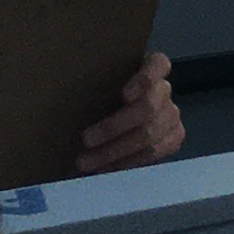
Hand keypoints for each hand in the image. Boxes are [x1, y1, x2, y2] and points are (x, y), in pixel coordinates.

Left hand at [75, 54, 182, 173]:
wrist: (111, 119)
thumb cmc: (96, 95)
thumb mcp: (94, 83)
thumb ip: (90, 83)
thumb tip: (60, 89)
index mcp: (150, 67)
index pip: (159, 64)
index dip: (145, 80)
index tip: (124, 95)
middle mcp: (165, 90)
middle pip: (149, 107)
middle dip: (115, 126)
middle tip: (85, 139)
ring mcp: (172, 114)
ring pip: (150, 135)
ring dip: (115, 151)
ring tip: (85, 162)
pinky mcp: (174, 137)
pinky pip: (155, 153)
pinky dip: (129, 162)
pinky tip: (105, 169)